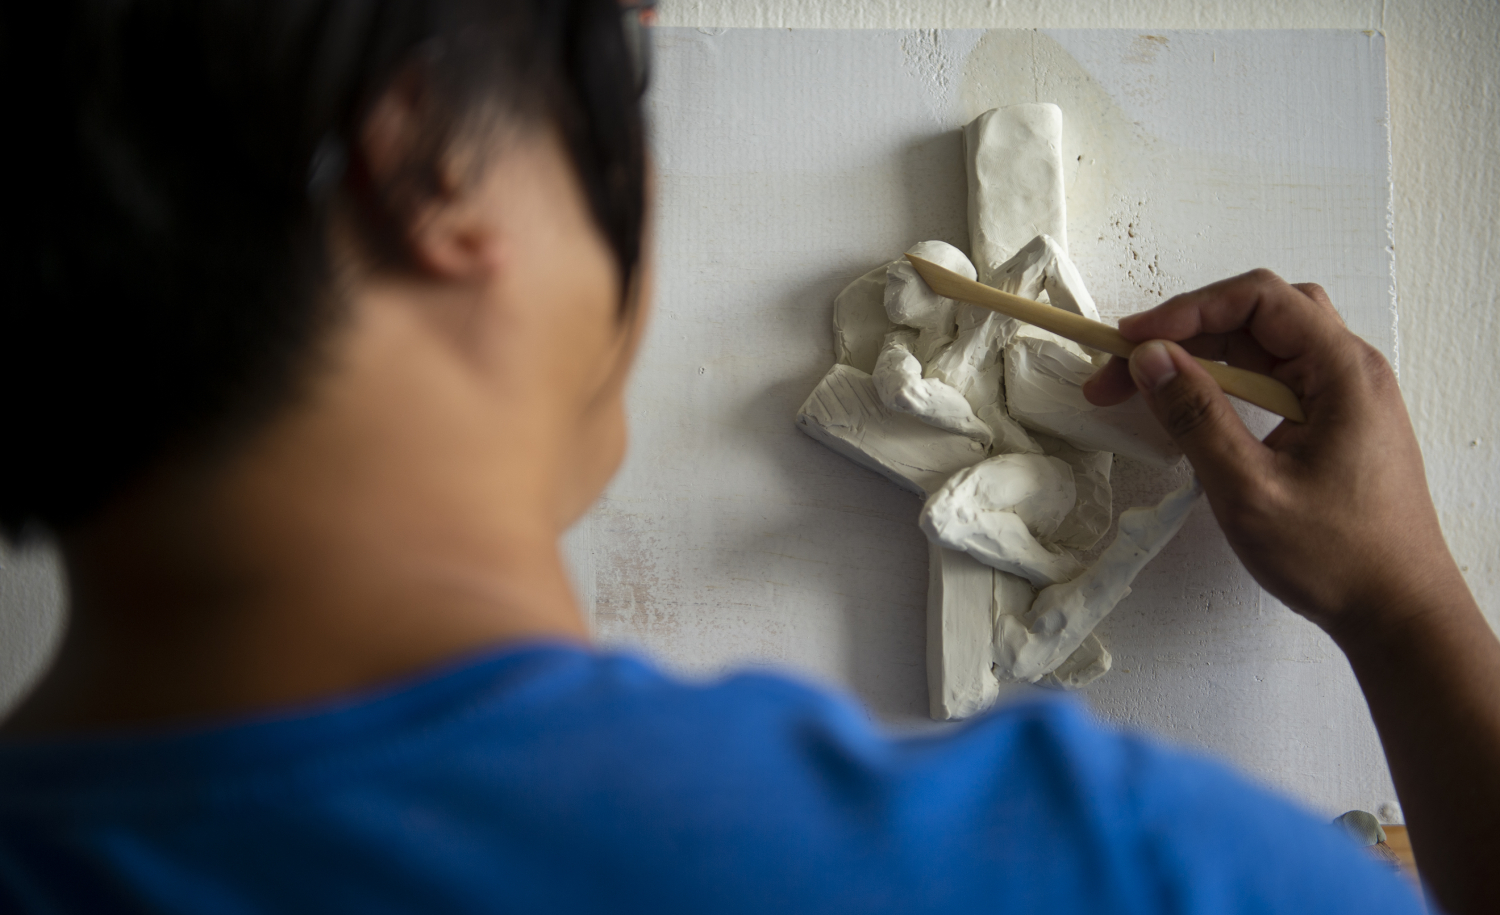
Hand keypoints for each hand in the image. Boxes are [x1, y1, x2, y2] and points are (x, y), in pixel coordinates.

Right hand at [1082, 269, 1463, 641]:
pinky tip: (1195, 414)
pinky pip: (1275, 382)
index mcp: (1343, 372)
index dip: (1187, 310)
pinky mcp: (1335, 424)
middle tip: (1129, 368)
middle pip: (1259, 315)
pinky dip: (1227, 387)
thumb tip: (1150, 358)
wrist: (1399, 613)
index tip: (1131, 342)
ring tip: (1151, 388)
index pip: (1258, 300)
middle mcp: (1350, 371)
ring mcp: (1346, 397)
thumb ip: (1196, 416)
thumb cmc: (1336, 557)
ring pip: (1265, 348)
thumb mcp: (1249, 489)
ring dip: (1205, 358)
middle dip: (1188, 332)